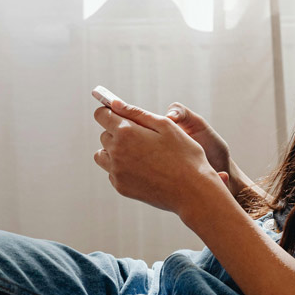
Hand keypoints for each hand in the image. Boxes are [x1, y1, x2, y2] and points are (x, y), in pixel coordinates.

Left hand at [92, 98, 226, 214]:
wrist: (192, 191)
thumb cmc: (184, 154)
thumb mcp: (165, 125)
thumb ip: (136, 112)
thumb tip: (115, 103)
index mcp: (126, 132)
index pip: (101, 115)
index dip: (110, 111)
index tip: (118, 113)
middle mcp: (116, 152)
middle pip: (104, 135)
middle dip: (117, 132)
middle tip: (143, 137)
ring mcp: (117, 172)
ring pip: (103, 155)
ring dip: (115, 151)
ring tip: (139, 153)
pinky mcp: (121, 187)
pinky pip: (112, 172)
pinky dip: (122, 168)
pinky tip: (144, 169)